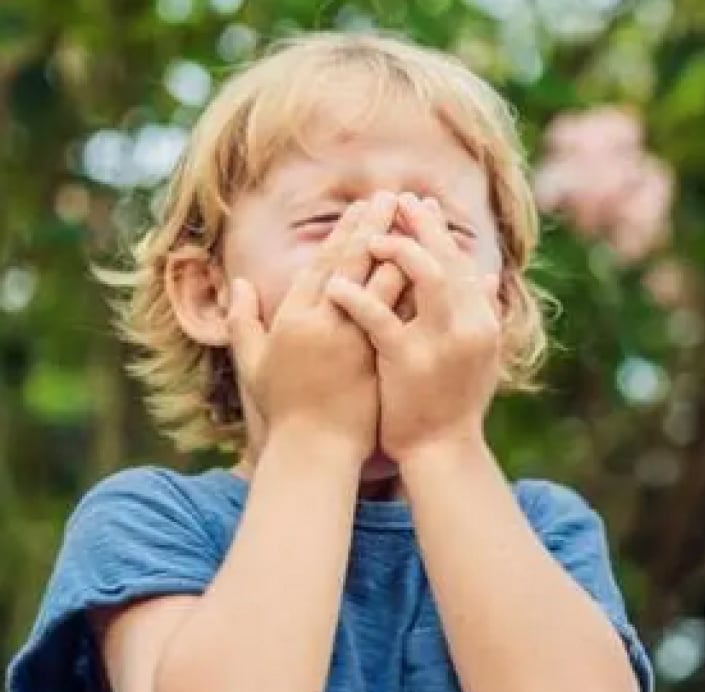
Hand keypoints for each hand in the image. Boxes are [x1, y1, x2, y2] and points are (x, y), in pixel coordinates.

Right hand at [226, 193, 398, 455]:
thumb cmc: (284, 411)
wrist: (315, 452)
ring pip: (380, 283)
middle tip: (390, 197)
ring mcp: (354, 340)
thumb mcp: (254, 364)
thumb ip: (244, 321)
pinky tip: (436, 267)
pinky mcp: (379, 358)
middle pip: (351, 263)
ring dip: (399, 248)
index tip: (360, 209)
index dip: (343, 233)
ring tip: (414, 222)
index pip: (322, 264)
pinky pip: (402, 315)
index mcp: (292, 319)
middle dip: (372, 227)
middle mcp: (323, 324)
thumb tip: (237, 282)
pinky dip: (417, 288)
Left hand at [325, 193, 500, 459]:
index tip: (416, 204)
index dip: (437, 230)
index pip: (460, 261)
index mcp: (483, 320)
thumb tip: (488, 275)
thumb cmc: (455, 404)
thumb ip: (483, 313)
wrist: (443, 451)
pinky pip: (379, 320)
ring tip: (367, 235)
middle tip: (392, 199)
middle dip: (418, 225)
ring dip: (394, 250)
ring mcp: (442, 342)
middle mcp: (470, 325)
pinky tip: (335, 284)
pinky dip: (357, 298)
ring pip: (423, 278)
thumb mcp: (478, 355)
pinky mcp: (409, 361)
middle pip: (445, 259)